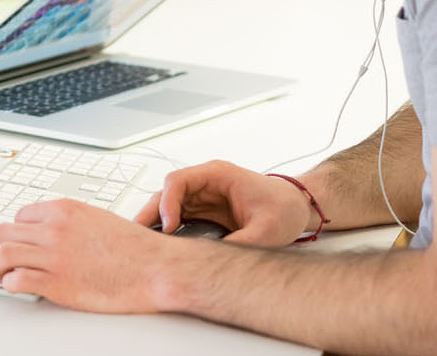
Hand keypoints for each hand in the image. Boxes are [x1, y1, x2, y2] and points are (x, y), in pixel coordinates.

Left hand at [0, 199, 173, 311]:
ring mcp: (54, 256)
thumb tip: (47, 231)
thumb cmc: (133, 247)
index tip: (18, 243)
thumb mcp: (95, 218)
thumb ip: (68, 221)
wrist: (154, 268)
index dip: (16, 232)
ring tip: (2, 274)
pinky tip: (18, 286)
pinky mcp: (57, 283)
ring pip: (1, 255)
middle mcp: (54, 229)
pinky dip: (11, 284)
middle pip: (2, 233)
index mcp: (64, 210)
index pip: (19, 216)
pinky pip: (16, 281)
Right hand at [132, 160, 315, 247]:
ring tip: (145, 244)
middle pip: (167, 193)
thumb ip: (240, 244)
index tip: (167, 226)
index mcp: (217, 175)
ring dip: (156, 222)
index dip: (167, 202)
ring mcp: (203, 196)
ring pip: (168, 205)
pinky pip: (178, 216)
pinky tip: (160, 244)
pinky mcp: (204, 210)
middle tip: (139, 236)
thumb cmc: (284, 208)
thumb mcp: (267, 231)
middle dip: (151, 213)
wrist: (297, 207)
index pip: (179, 181)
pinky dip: (166, 229)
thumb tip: (214, 262)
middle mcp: (205, 183)